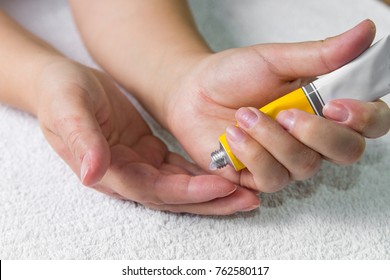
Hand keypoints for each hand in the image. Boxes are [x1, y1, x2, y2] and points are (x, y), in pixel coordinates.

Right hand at [35, 59, 259, 214]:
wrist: (62, 86)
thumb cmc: (61, 94)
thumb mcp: (68, 108)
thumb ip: (81, 139)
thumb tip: (92, 174)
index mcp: (107, 170)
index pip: (151, 190)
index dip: (187, 191)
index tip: (222, 185)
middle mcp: (125, 176)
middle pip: (174, 197)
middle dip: (211, 201)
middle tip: (249, 199)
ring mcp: (139, 167)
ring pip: (182, 187)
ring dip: (214, 192)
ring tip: (248, 191)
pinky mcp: (149, 155)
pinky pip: (181, 170)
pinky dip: (204, 174)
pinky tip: (228, 173)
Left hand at [163, 20, 389, 191]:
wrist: (192, 92)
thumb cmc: (233, 74)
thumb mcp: (275, 59)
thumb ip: (319, 54)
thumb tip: (367, 31)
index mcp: (324, 107)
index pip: (369, 123)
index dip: (365, 118)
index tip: (337, 105)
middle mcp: (312, 138)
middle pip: (347, 152)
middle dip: (319, 135)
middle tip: (287, 113)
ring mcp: (287, 160)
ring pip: (305, 166)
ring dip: (274, 140)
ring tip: (245, 113)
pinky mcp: (260, 176)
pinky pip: (272, 178)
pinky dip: (253, 154)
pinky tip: (233, 134)